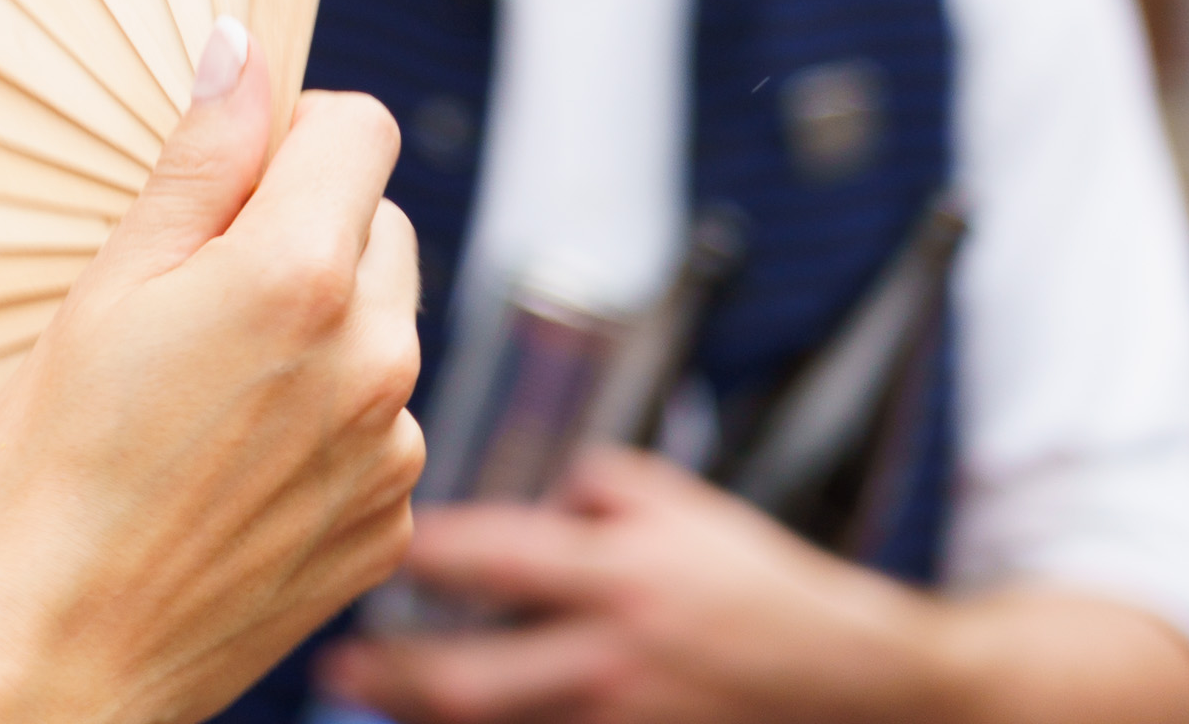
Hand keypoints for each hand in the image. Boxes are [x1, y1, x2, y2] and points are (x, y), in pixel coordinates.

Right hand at [0, 24, 425, 723]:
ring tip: (197, 393)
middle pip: (375, 226)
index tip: (224, 171)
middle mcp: (376, 358)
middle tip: (188, 292)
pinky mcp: (386, 528)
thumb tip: (243, 52)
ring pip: (378, 330)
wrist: (54, 651)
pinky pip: (374, 429)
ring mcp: (392, 453)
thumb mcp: (106, 286)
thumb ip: (198, 163)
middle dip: (301, 229)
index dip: (287, 129)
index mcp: (299, 276)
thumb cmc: (50, 466)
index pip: (356, 128)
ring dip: (314, 330)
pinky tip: (224, 463)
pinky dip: (319, 425)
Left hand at [322, 449, 1188, 723]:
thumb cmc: (751, 579)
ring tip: (371, 699)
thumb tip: (512, 493)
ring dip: (428, 719)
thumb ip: (583, 489)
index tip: (353, 535)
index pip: (487, 559)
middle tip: (334, 662)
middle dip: (392, 677)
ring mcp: (627, 720)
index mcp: (618, 574)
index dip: (411, 549)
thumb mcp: (671, 502)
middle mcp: (613, 656)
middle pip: (472, 681)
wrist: (854, 675)